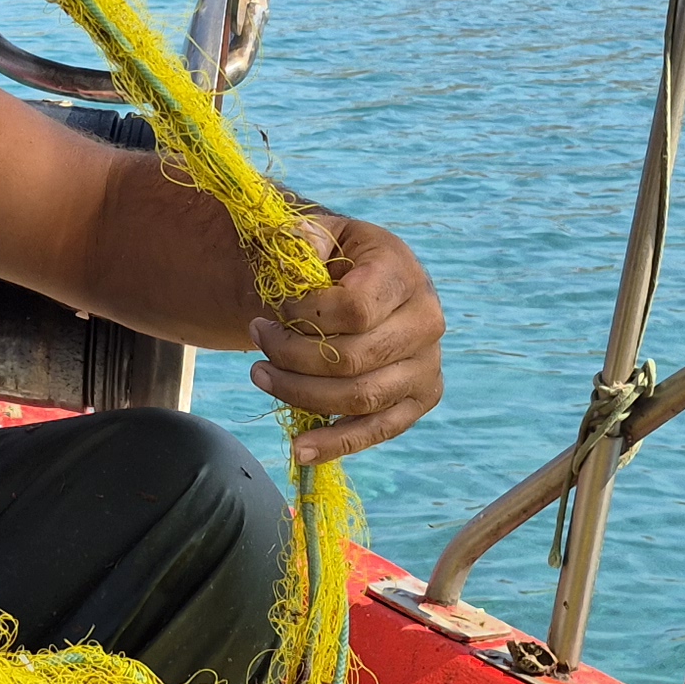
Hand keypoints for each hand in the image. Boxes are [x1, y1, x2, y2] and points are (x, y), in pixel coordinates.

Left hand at [246, 214, 443, 463]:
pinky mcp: (418, 401)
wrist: (368, 279)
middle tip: (257, 337)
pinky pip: (378, 431)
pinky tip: (299, 450)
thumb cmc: (338, 258)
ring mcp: (426, 366)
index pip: (355, 309)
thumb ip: (302, 237)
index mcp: (403, 274)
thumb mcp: (320, 233)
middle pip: (352, 359)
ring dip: (300, 394)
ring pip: (360, 398)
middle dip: (292, 355)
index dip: (306, 316)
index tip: (277, 308)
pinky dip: (336, 443)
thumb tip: (294, 257)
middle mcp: (426, 321)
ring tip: (259, 375)